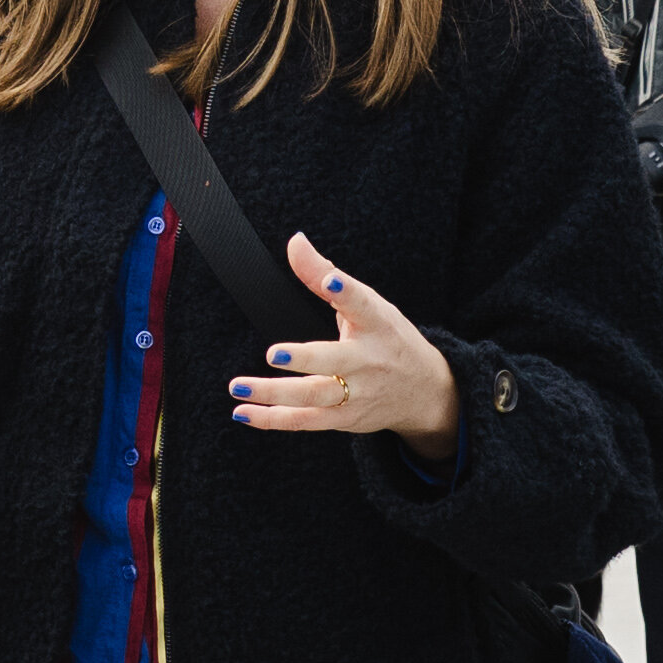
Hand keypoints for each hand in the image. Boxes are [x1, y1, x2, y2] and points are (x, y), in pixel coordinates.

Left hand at [230, 234, 462, 443]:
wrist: (423, 391)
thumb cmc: (387, 337)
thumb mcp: (366, 303)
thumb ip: (324, 273)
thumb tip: (295, 241)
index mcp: (376, 323)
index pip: (362, 303)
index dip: (346, 290)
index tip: (332, 280)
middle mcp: (367, 360)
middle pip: (335, 361)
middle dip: (305, 359)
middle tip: (273, 354)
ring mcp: (356, 393)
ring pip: (314, 396)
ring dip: (274, 393)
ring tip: (238, 386)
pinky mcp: (344, 418)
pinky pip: (304, 421)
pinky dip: (272, 419)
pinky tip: (243, 412)